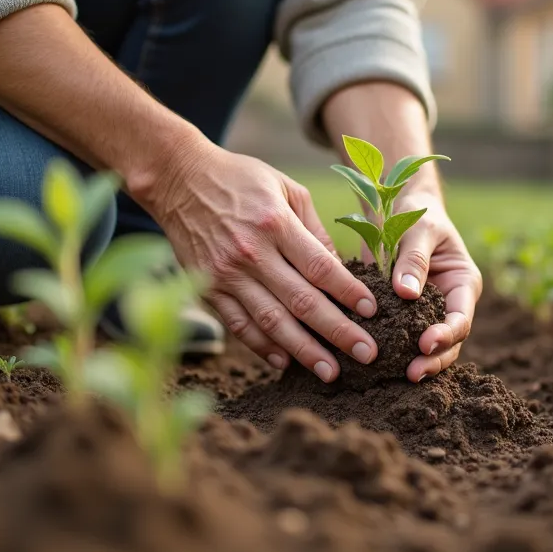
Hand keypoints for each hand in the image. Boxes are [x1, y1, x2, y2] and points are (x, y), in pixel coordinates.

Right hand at [147, 142, 378, 382]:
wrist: (179, 179)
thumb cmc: (241, 179)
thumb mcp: (286, 188)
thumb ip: (314, 229)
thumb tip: (339, 269)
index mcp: (276, 223)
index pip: (320, 267)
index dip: (348, 292)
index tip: (373, 312)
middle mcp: (251, 252)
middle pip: (302, 301)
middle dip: (338, 332)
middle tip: (367, 354)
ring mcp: (226, 274)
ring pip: (272, 321)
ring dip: (304, 351)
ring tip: (332, 372)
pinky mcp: (208, 289)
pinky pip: (239, 326)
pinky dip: (263, 347)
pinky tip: (286, 362)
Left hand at [387, 189, 482, 381]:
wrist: (398, 206)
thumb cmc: (415, 212)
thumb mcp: (418, 229)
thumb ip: (414, 259)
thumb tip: (406, 293)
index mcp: (462, 285)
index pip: (460, 319)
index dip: (446, 335)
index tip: (425, 344)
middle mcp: (447, 303)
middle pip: (448, 343)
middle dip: (433, 360)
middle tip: (412, 373)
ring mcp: (424, 312)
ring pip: (425, 347)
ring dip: (414, 362)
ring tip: (396, 376)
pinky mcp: (400, 315)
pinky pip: (398, 337)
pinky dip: (390, 350)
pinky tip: (374, 362)